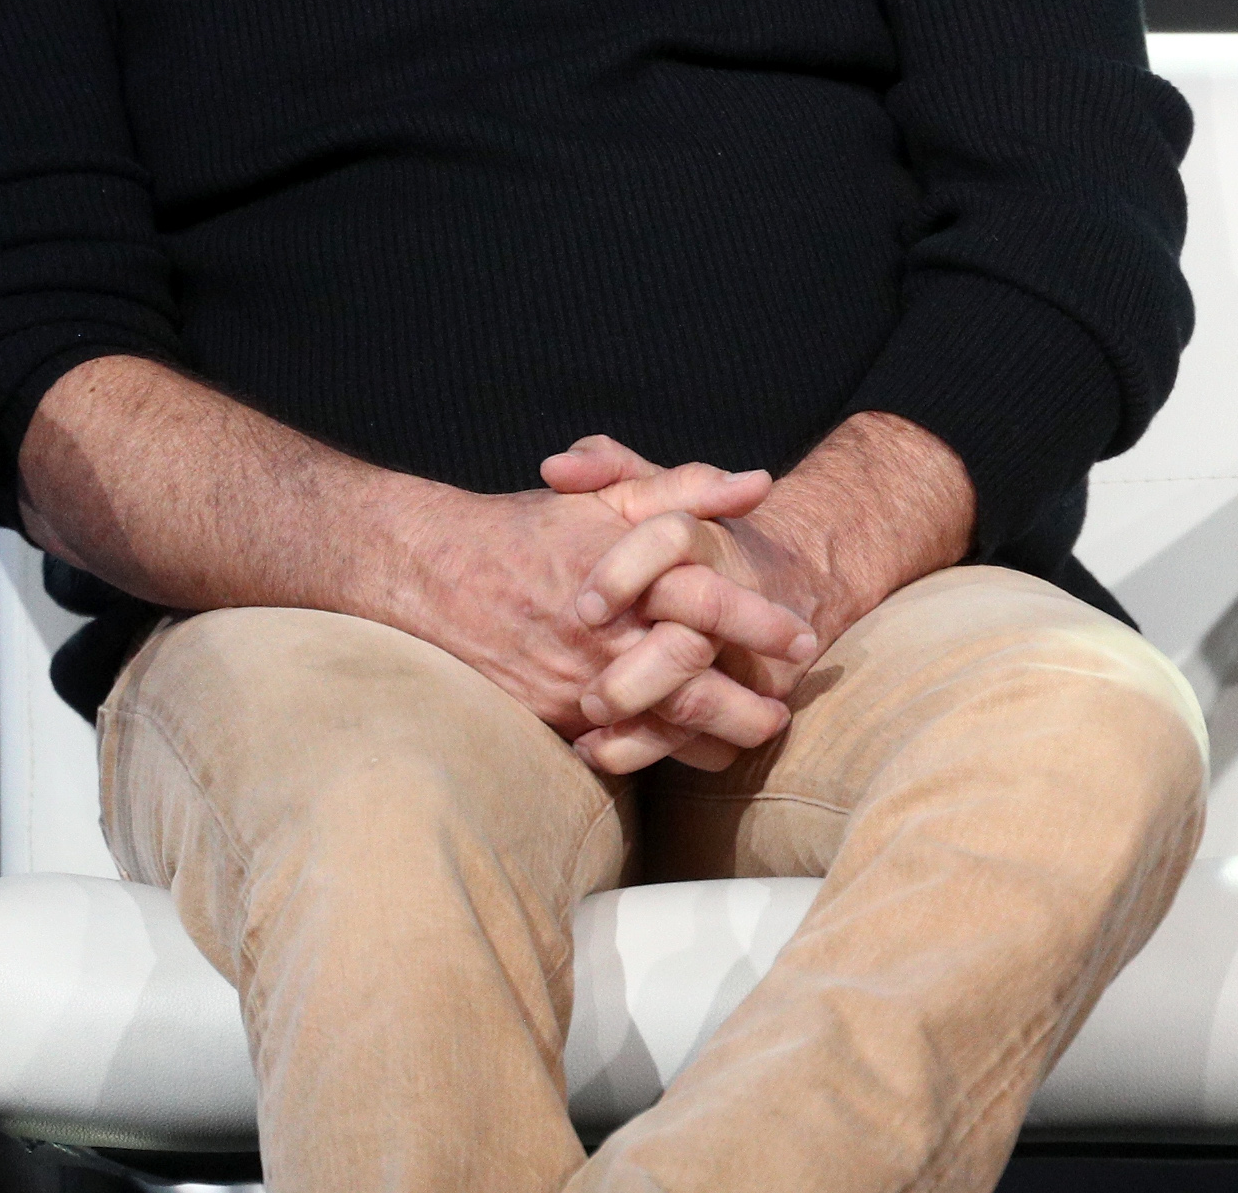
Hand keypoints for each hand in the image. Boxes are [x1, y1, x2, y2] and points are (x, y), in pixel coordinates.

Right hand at [384, 457, 819, 771]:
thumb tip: (758, 484)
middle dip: (745, 705)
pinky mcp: (546, 715)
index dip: (761, 624)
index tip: (804, 637)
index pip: (709, 603)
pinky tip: (686, 754)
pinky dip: (652, 753)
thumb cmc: (532, 529)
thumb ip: (686, 488)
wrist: (432, 572)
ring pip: (655, 725)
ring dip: (708, 740)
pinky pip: (611, 745)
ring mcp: (572, 681)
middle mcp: (602, 635)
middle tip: (784, 712)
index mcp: (625, 575)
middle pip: (689, 684)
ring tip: (748, 740)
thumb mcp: (611, 495)